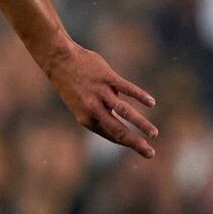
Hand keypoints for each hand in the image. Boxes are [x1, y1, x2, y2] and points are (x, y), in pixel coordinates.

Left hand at [42, 44, 157, 157]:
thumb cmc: (71, 82)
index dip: (126, 142)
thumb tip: (117, 111)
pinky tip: (151, 103)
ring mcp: (99, 93)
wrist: (58, 60)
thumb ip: (98, 109)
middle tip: (150, 154)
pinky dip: (140, 96)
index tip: (140, 147)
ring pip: (124, 112)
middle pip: (117, 130)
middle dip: (135, 143)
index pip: (110, 134)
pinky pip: (127, 89)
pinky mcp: (106, 78)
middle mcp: (92, 109)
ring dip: (141, 124)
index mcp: (86, 118)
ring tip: (154, 134)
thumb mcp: (80, 102)